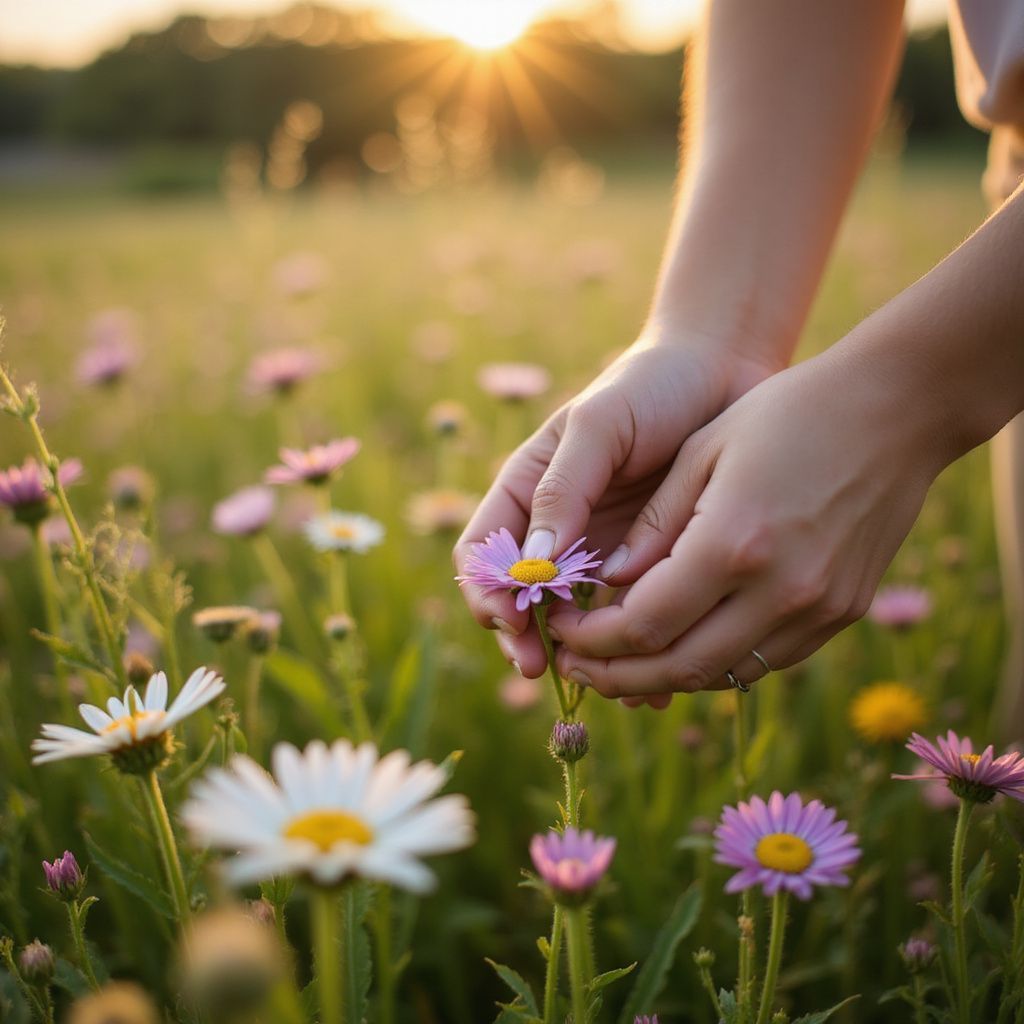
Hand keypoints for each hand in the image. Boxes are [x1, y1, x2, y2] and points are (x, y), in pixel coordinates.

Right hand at [453, 328, 781, 682]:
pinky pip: (632, 620)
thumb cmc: (651, 386)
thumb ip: (563, 489)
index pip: (481, 554)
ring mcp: (602, 552)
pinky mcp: (649, 568)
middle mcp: (556, 530)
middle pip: (521, 601)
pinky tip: (656, 677)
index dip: (486, 593)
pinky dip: (638, 650)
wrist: (724, 374)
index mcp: (525, 492)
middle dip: (527, 639)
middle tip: (544, 668)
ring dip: (585, 658)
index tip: (511, 621)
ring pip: (577, 623)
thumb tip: (532, 565)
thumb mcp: (599, 425)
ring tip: (609, 683)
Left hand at [546, 341, 949, 699]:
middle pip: (678, 667)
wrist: (896, 411)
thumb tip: (610, 584)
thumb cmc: (787, 415)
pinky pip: (765, 660)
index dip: (592, 640)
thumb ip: (653, 528)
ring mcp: (818, 609)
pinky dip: (714, 662)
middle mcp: (779, 591)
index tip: (563, 630)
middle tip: (578, 665)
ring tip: (621, 664)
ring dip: (662, 678)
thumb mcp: (702, 452)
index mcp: (732, 543)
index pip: (643, 625)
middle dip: (616, 674)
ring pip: (721, 674)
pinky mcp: (843, 613)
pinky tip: (684, 644)